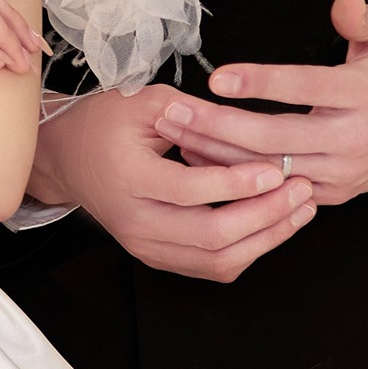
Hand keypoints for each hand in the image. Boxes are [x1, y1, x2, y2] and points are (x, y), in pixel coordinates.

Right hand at [30, 85, 317, 281]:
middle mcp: (135, 221)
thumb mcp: (144, 101)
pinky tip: (274, 225)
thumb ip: (193, 113)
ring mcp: (145, 245)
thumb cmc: (103, 123)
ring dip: (265, 238)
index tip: (275, 167)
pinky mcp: (157, 255)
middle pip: (211, 235)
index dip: (238, 182)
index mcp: (129, 179)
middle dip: (265, 215)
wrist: (67, 158)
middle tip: (301, 190)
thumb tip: (246, 123)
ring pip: (216, 260)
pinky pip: (209, 267)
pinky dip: (248, 250)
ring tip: (300, 210)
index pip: (191, 191)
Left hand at [149, 0, 367, 207]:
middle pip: (274, 137)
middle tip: (173, 110)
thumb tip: (342, 2)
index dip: (260, 82)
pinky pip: (275, 187)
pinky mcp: (331, 193)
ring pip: (268, 167)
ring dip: (216, 152)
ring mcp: (341, 172)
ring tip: (174, 131)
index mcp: (366, 93)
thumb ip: (363, 16)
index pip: (305, 86)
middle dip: (217, 126)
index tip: (218, 76)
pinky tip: (200, 156)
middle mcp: (352, 138)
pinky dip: (236, 174)